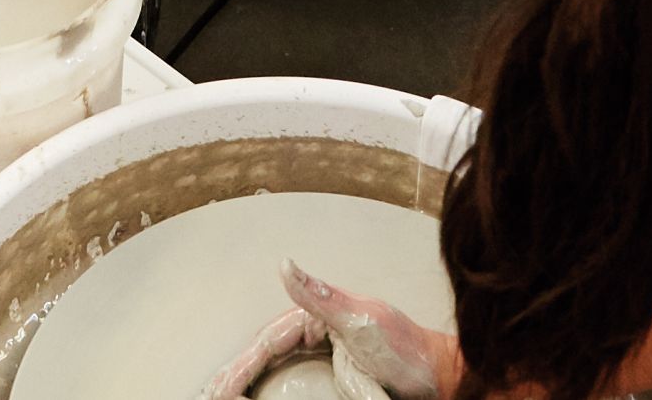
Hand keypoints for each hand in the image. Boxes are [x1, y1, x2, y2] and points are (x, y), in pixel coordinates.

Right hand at [209, 267, 449, 399]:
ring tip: (225, 394)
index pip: (265, 343)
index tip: (219, 389)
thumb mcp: (361, 321)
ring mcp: (325, 352)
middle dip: (234, 374)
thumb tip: (286, 264)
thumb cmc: (408, 350)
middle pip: (264, 354)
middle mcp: (317, 330)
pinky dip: (271, 386)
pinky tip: (260, 394)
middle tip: (212, 394)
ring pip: (275, 366)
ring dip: (248, 379)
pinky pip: (293, 379)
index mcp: (315, 315)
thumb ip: (321, 295)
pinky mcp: (335, 372)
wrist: (439, 374)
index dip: (238, 367)